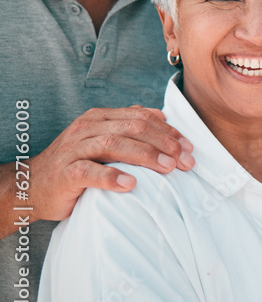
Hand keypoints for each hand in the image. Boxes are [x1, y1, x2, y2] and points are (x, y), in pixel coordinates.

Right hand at [27, 105, 193, 222]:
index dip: (168, 131)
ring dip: (146, 156)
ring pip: (114, 144)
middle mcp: (87, 128)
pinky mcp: (65, 173)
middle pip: (133, 128)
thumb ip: (128, 127)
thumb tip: (161, 115)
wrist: (32, 186)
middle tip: (185, 161)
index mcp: (100, 117)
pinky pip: (89, 172)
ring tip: (168, 168)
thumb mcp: (102, 140)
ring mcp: (74, 149)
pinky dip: (112, 177)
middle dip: (164, 143)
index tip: (189, 148)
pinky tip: (131, 184)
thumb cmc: (76, 164)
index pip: (141, 118)